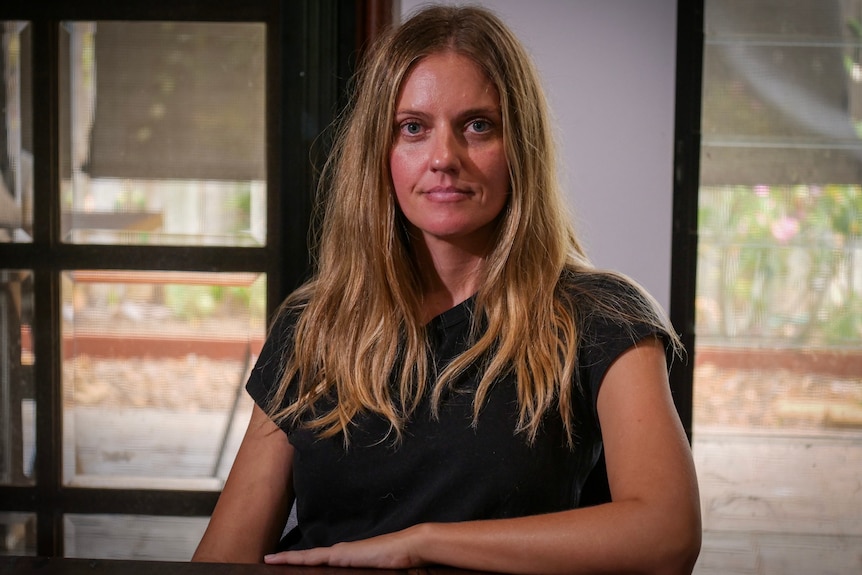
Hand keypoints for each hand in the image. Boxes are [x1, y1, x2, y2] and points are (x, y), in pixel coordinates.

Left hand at [263, 524, 427, 568]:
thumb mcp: (371, 572)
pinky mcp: (340, 555)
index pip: (317, 561)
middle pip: (308, 558)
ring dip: (288, 560)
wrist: (407, 548)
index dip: (299, 561)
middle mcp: (339, 553)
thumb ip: (358, 572)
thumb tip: (353, 572)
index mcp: (345, 558)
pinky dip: (296, 559)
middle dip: (288, 561)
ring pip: (307, 557)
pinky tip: (283, 561)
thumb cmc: (395, 562)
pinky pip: (313, 558)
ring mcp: (339, 553)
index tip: (281, 562)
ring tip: (269, 560)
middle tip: (267, 561)